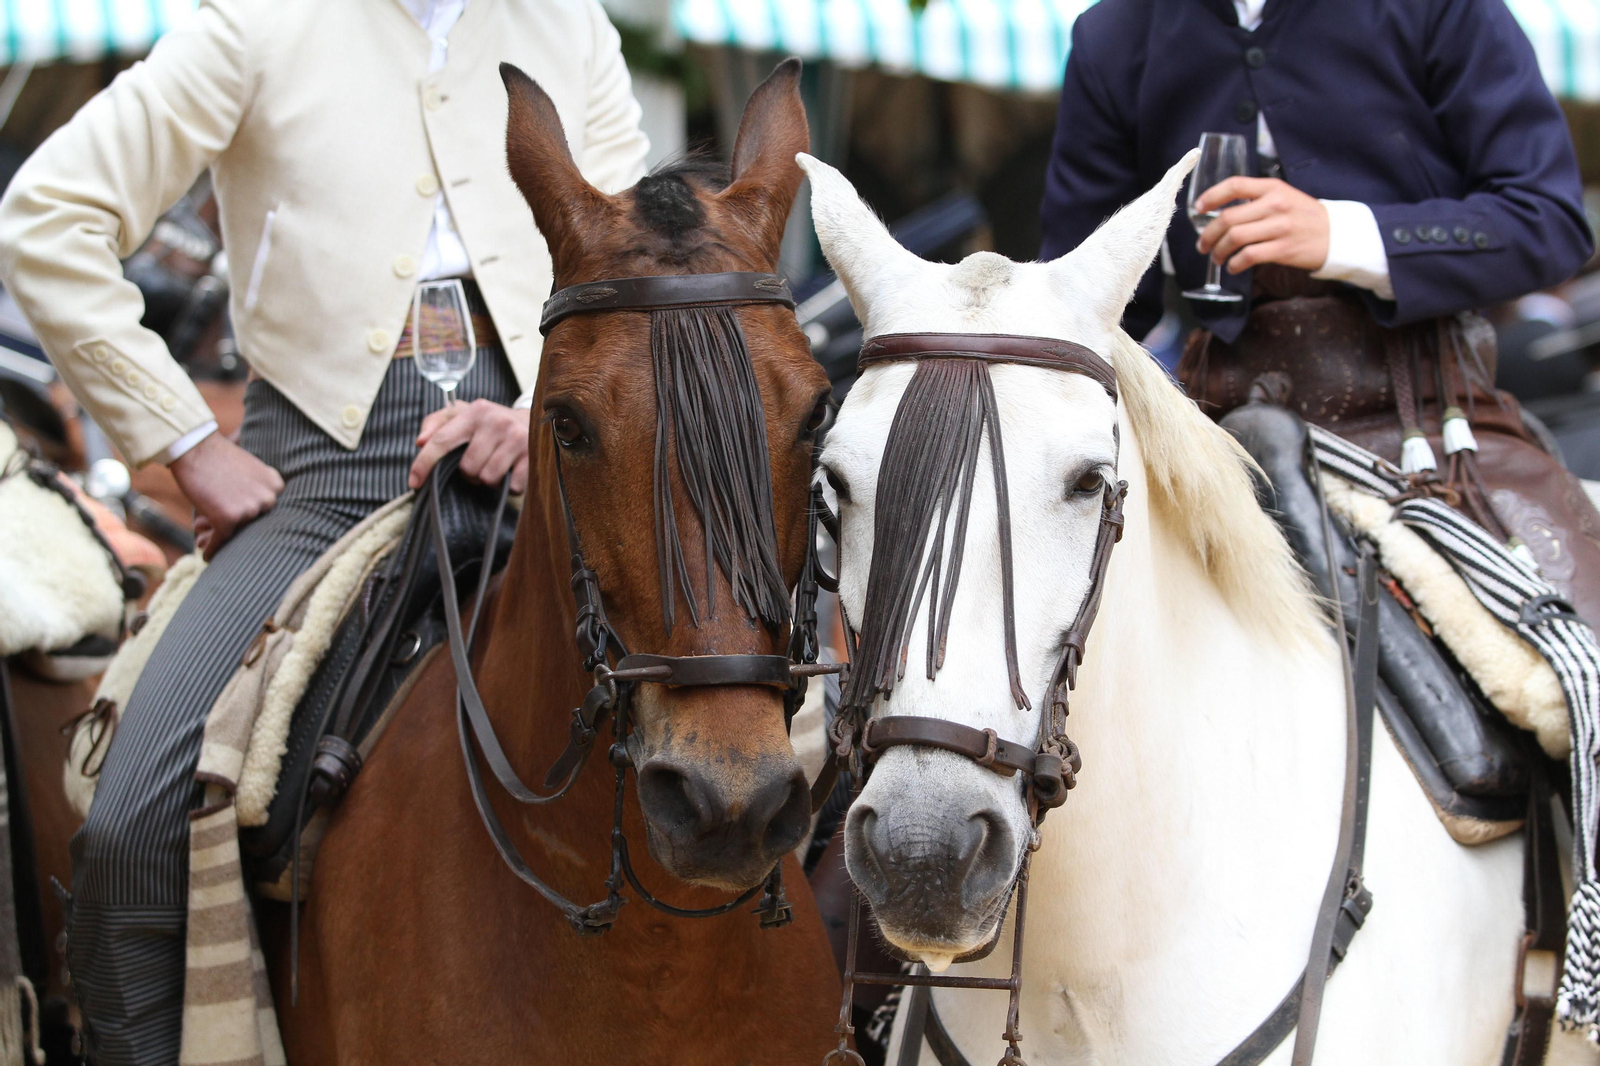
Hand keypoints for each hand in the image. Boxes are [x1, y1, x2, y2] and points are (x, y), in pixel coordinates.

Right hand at [169, 432, 283, 559]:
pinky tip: (206, 555)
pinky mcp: (228, 518)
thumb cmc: (216, 457)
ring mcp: (249, 509)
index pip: (266, 512)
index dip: (247, 520)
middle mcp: (268, 498)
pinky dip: (212, 549)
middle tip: (211, 531)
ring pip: (235, 533)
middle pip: (252, 525)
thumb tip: (252, 519)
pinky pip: (220, 540)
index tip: (234, 525)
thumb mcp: (249, 471)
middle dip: (232, 529)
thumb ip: (257, 492)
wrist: (193, 446)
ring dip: (216, 535)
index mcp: (276, 485)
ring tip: (200, 534)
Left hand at [409, 399, 529, 493]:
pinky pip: (511, 487)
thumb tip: (420, 442)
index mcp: (475, 411)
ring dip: (488, 480)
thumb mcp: (462, 415)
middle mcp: (496, 422)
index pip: (441, 440)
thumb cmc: (489, 422)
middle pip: (467, 468)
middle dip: (469, 473)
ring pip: (488, 478)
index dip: (423, 464)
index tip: (414, 483)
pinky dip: (509, 486)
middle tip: (479, 463)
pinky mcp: (533, 456)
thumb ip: (436, 424)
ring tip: (495, 466)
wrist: (534, 420)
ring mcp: (517, 439)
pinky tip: (512, 471)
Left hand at [1195, 176, 1329, 274]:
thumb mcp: (1284, 197)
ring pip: (1235, 238)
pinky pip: (1248, 256)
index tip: (1198, 208)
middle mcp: (1274, 204)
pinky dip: (1234, 263)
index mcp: (1272, 188)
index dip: (1212, 196)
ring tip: (1216, 257)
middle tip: (1203, 245)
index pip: (1235, 185)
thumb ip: (1257, 200)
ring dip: (1218, 251)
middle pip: (1228, 218)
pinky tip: (1233, 266)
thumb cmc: (1304, 216)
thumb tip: (1220, 213)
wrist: (1337, 234)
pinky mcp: (1283, 248)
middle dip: (1208, 235)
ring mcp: (1279, 227)